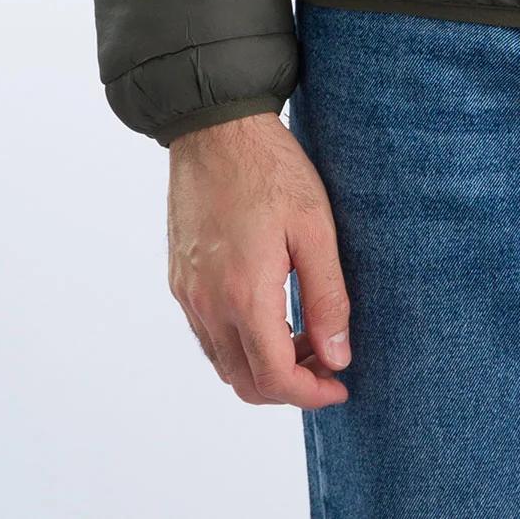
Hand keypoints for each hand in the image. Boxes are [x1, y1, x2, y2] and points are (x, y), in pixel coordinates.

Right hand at [166, 111, 352, 407]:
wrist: (214, 127)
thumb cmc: (270, 168)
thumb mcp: (315, 228)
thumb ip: (327, 298)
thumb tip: (337, 356)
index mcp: (244, 294)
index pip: (274, 378)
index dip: (311, 393)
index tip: (340, 385)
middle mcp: (208, 304)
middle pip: (245, 382)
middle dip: (290, 386)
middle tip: (326, 362)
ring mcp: (188, 293)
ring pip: (223, 363)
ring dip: (264, 366)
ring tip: (304, 335)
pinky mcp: (180, 278)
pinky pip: (207, 334)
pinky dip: (239, 344)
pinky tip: (270, 312)